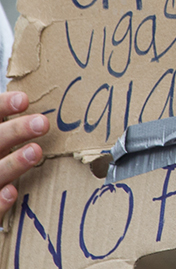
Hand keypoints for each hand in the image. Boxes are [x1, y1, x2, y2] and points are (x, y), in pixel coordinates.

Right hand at [0, 91, 47, 211]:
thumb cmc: (8, 159)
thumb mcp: (12, 142)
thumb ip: (21, 134)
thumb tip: (54, 114)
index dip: (2, 106)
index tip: (24, 100)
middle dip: (15, 131)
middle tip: (43, 123)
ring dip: (12, 163)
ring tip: (35, 151)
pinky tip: (12, 192)